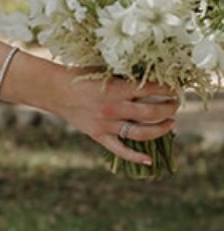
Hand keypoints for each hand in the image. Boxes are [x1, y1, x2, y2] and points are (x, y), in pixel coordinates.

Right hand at [56, 69, 181, 166]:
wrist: (55, 91)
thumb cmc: (80, 76)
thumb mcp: (104, 70)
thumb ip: (125, 76)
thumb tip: (151, 76)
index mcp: (116, 88)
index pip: (151, 89)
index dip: (167, 89)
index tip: (175, 88)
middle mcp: (113, 108)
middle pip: (151, 112)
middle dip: (169, 108)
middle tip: (175, 104)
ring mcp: (106, 125)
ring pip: (141, 132)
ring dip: (161, 129)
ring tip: (170, 123)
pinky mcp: (99, 136)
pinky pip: (120, 150)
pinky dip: (136, 157)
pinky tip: (150, 160)